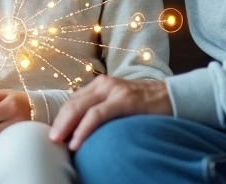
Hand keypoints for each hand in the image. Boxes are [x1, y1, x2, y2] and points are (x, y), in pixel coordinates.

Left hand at [48, 76, 171, 149]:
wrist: (174, 97)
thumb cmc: (146, 105)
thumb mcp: (120, 104)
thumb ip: (103, 110)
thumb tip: (82, 130)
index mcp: (101, 85)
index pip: (73, 101)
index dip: (60, 117)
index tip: (53, 133)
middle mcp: (105, 84)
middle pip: (73, 103)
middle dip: (59, 122)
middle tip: (50, 140)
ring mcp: (115, 90)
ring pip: (81, 107)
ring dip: (66, 126)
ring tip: (58, 142)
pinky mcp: (125, 100)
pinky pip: (97, 115)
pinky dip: (84, 129)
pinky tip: (77, 141)